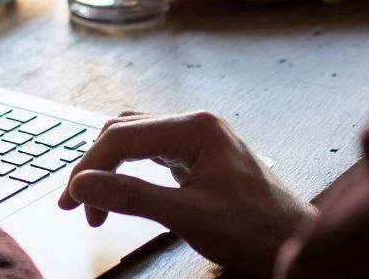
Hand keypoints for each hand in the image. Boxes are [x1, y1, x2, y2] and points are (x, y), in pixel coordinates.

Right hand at [57, 110, 312, 274]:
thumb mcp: (187, 215)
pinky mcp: (202, 157)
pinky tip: (124, 190)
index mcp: (195, 128)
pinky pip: (154, 152)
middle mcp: (197, 125)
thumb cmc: (255, 230)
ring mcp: (200, 140)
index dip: (90, 167)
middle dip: (96, 167)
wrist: (296, 244)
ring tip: (95, 202)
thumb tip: (84, 185)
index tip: (72, 200)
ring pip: (137, 140)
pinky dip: (131, 171)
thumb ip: (132, 196)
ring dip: (111, 168)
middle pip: (125, 132)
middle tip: (77, 205)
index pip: (123, 136)